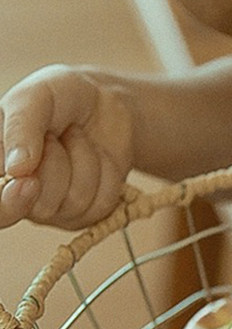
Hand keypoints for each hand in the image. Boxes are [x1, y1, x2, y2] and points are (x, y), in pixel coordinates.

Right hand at [0, 64, 133, 229]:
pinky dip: (106, 175)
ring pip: (74, 203)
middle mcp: (19, 193)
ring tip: (76, 139)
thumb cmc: (62, 98)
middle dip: (56, 167)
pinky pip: (101, 205)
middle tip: (55, 136)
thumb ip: (20, 128)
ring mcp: (55, 207)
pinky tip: (97, 156)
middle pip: (39, 207)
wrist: (108, 104)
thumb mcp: (36, 97)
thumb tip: (15, 170)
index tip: (28, 179)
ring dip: (84, 163)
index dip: (9, 203)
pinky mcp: (86, 213)